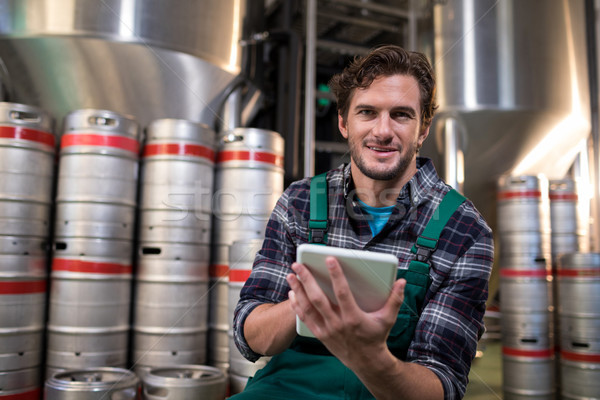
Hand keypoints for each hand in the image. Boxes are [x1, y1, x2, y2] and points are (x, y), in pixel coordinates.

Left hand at [286, 256, 405, 366]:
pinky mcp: (320, 334)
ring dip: (298, 290)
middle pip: (318, 299)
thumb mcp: (388, 319)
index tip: (329, 259)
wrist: (367, 362)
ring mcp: (327, 330)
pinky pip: (305, 319)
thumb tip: (401, 282)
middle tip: (299, 264)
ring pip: (308, 308)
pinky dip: (297, 306)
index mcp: (354, 318)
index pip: (342, 292)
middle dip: (307, 280)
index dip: (336, 275)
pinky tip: (292, 293)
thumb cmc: (377, 337)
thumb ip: (395, 299)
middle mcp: (338, 324)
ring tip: (291, 275)